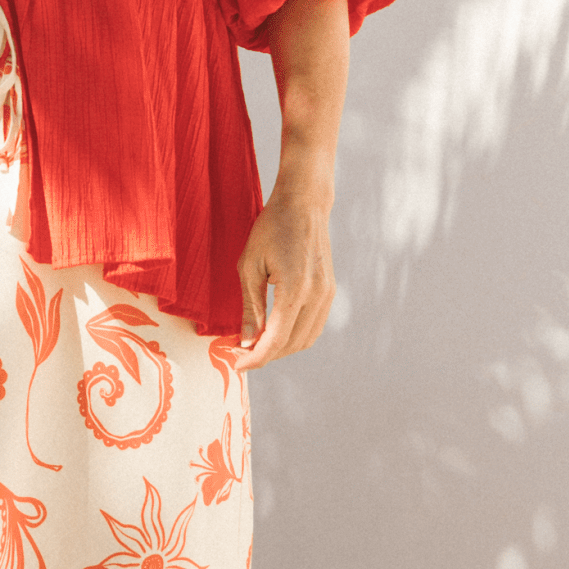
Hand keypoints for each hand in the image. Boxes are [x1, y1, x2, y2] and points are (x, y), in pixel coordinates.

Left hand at [235, 190, 335, 368]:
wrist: (304, 204)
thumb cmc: (271, 228)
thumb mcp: (250, 265)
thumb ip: (250, 307)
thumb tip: (246, 340)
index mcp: (295, 289)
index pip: (276, 339)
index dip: (255, 358)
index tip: (238, 365)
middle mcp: (317, 296)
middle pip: (291, 344)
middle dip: (266, 355)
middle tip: (241, 353)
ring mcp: (327, 294)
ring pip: (305, 339)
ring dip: (281, 348)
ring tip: (256, 344)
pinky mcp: (330, 291)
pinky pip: (313, 326)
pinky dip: (294, 336)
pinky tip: (274, 331)